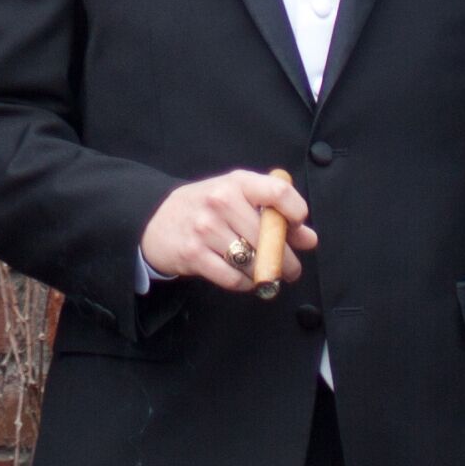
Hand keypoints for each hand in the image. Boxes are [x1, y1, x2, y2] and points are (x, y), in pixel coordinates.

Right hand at [136, 169, 312, 292]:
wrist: (155, 220)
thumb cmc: (205, 208)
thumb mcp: (236, 197)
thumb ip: (273, 213)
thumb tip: (309, 238)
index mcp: (236, 182)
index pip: (278, 193)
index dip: (296, 214)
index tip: (298, 229)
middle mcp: (220, 200)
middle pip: (268, 237)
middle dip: (287, 259)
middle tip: (292, 269)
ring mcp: (205, 228)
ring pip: (252, 261)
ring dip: (264, 273)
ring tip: (265, 274)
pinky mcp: (193, 254)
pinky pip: (233, 278)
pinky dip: (244, 283)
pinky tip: (244, 278)